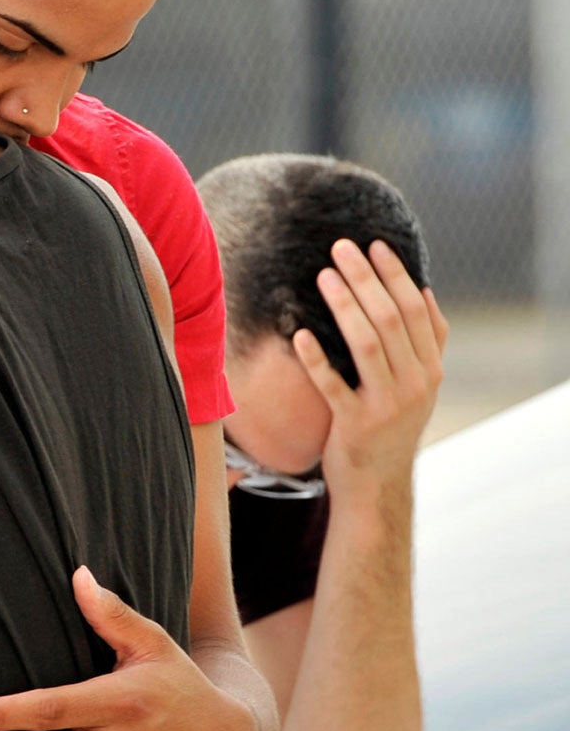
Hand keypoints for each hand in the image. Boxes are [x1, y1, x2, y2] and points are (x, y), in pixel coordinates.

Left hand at [298, 239, 448, 497]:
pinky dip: (317, 359)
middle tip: (341, 248)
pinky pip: (333, 386)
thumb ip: (426, 343)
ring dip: (344, 306)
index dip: (395, 275)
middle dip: (366, 278)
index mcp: (431, 369)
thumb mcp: (419, 385)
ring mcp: (387, 405)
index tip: (374, 245)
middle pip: (391, 319)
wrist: (378, 485)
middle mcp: (416, 383)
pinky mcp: (356, 425)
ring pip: (367, 344)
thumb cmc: (390, 427)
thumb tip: (426, 292)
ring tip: (323, 276)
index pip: (416, 310)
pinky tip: (299, 334)